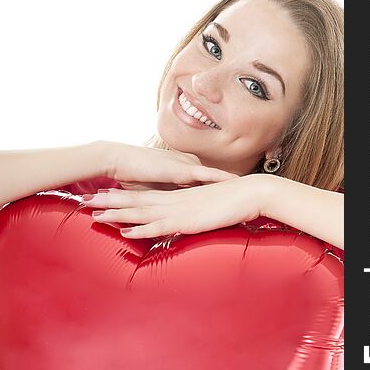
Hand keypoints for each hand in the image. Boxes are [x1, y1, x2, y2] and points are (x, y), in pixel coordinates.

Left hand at [81, 174, 271, 238]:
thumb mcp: (204, 207)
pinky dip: (141, 230)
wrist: (249, 193)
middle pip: (134, 202)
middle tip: (85, 202)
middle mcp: (171, 201)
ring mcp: (178, 210)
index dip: (119, 197)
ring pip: (141, 212)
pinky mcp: (187, 221)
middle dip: (108, 203)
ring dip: (117, 215)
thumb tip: (180, 217)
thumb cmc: (230, 201)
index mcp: (174, 197)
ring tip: (95, 216)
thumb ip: (189, 211)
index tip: (100, 197)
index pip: (141, 196)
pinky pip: (159, 227)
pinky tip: (126, 233)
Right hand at [105, 142, 238, 188]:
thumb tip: (171, 210)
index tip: (236, 190)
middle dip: (232, 185)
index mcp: (180, 172)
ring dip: (232, 182)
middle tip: (251, 187)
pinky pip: (206, 176)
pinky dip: (221, 179)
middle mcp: (186, 168)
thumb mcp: (151, 189)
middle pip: (215, 178)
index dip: (221, 186)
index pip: (205, 181)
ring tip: (251, 186)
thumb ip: (164, 198)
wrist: (118, 159)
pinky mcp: (181, 171)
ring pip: (215, 176)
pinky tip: (236, 183)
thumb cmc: (131, 173)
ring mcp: (185, 168)